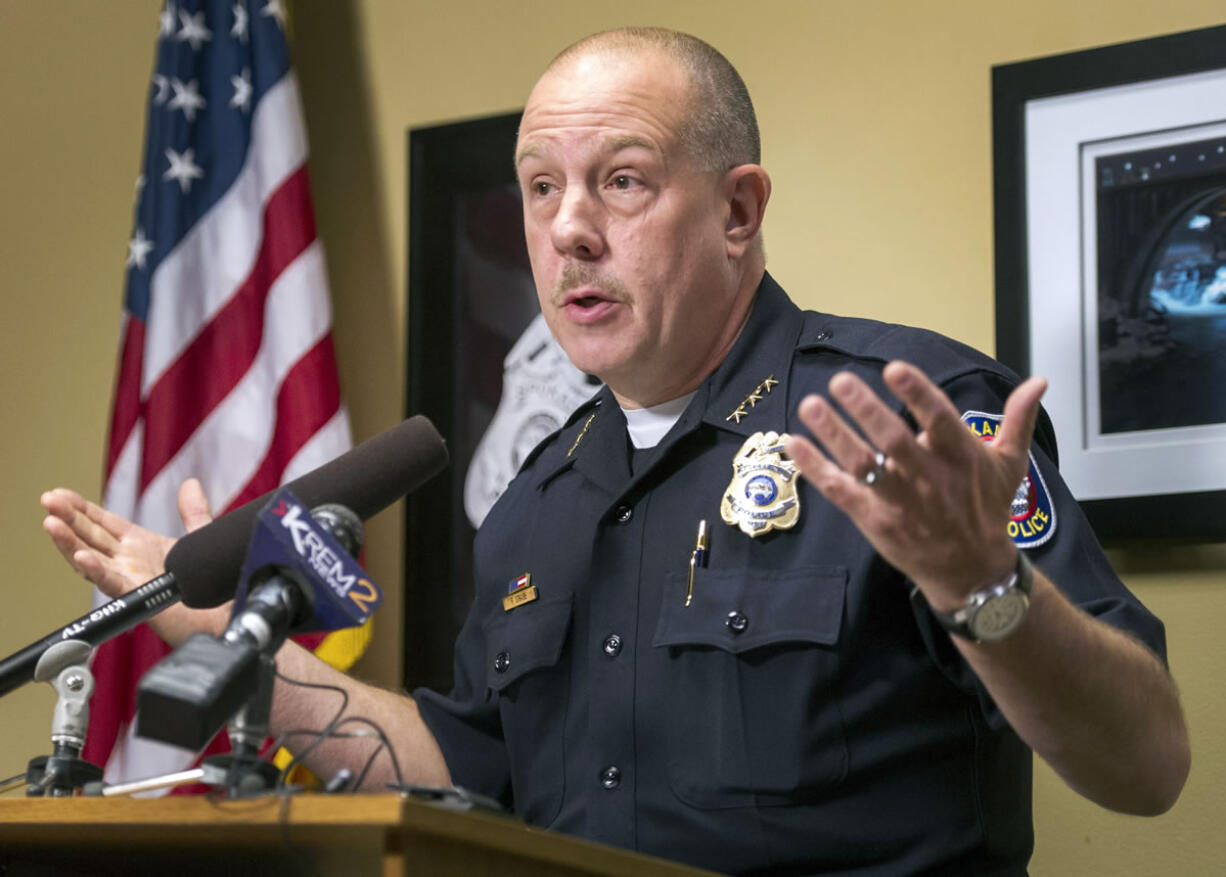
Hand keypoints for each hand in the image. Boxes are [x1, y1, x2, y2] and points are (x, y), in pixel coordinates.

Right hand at [41, 479, 227, 642]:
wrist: (220, 618)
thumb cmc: (205, 585)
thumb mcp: (198, 538)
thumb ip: (193, 512)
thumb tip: (190, 484)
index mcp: (139, 546)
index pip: (103, 522)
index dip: (82, 508)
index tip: (61, 494)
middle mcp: (128, 562)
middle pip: (90, 536)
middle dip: (68, 518)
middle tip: (48, 500)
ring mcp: (129, 580)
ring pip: (91, 559)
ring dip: (69, 542)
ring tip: (51, 523)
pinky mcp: (137, 597)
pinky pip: (112, 583)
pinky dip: (96, 570)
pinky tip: (81, 557)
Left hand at [785, 361, 1046, 609]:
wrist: (972, 571)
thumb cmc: (986, 509)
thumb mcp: (1009, 464)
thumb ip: (1018, 420)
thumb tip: (1039, 382)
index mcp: (961, 458)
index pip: (940, 420)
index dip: (917, 394)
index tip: (894, 368)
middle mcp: (928, 478)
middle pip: (894, 441)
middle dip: (866, 410)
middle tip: (841, 381)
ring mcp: (899, 501)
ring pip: (863, 466)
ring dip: (834, 435)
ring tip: (810, 404)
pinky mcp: (874, 520)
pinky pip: (840, 492)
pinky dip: (816, 469)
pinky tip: (794, 443)